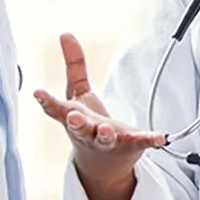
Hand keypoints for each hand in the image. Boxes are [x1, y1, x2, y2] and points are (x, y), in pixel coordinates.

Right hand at [33, 33, 165, 193]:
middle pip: (80, 129)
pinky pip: (140, 142)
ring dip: (105, 135)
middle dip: (76, 123)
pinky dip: (150, 139)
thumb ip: (74, 65)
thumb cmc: (87, 125)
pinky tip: (161, 137)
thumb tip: (65, 34)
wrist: (103, 165)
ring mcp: (109, 142)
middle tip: (74, 118)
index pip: (57, 111)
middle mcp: (88, 132)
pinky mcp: (130, 146)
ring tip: (108, 129)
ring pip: (105, 139)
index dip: (47, 102)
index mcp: (74, 118)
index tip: (39, 94)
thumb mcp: (79, 94)